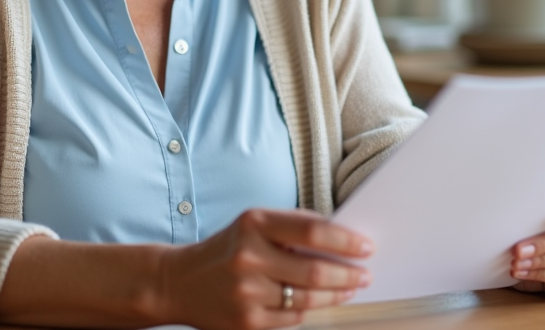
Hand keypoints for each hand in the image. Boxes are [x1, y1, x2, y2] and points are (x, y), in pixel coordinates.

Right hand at [158, 208, 373, 329]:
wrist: (179, 281)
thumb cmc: (225, 250)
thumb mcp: (253, 225)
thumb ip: (292, 228)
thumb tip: (340, 238)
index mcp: (254, 223)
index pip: (312, 231)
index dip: (345, 241)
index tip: (365, 246)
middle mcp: (249, 256)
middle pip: (315, 271)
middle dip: (348, 274)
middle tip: (364, 273)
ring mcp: (247, 292)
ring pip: (308, 299)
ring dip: (336, 295)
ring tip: (348, 288)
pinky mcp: (247, 321)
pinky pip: (293, 318)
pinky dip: (309, 310)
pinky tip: (315, 302)